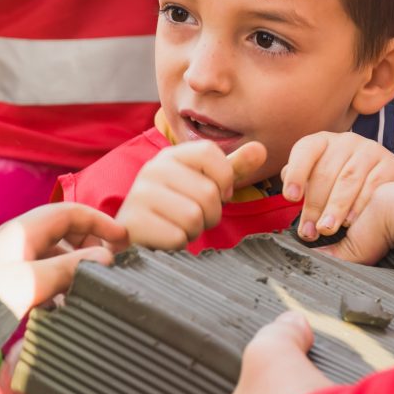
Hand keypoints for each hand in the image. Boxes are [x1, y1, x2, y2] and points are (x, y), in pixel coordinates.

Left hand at [0, 202, 128, 317]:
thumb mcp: (34, 281)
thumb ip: (71, 268)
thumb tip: (106, 259)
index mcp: (24, 231)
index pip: (70, 212)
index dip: (99, 222)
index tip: (123, 238)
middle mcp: (20, 241)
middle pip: (65, 233)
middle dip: (90, 246)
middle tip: (109, 265)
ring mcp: (14, 262)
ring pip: (56, 257)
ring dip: (75, 269)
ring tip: (89, 289)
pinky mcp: (10, 284)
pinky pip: (44, 276)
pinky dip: (60, 286)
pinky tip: (65, 306)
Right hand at [117, 140, 265, 248]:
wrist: (133, 234)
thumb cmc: (174, 208)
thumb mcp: (204, 184)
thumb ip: (232, 168)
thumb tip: (261, 149)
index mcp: (171, 156)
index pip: (210, 153)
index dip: (224, 179)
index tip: (217, 193)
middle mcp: (152, 169)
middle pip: (208, 192)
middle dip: (209, 214)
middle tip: (191, 217)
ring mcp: (139, 195)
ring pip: (194, 217)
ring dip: (193, 231)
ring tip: (177, 226)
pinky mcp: (132, 222)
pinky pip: (177, 237)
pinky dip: (178, 244)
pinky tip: (165, 237)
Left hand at [281, 132, 393, 241]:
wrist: (392, 191)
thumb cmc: (344, 186)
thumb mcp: (320, 179)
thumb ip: (301, 181)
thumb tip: (288, 188)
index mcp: (323, 142)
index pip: (305, 151)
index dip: (296, 174)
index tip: (291, 198)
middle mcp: (346, 141)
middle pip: (325, 172)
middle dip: (314, 204)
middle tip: (309, 231)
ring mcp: (371, 150)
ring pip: (348, 179)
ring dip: (335, 207)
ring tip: (326, 228)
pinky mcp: (392, 164)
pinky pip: (373, 185)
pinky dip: (360, 205)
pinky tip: (351, 222)